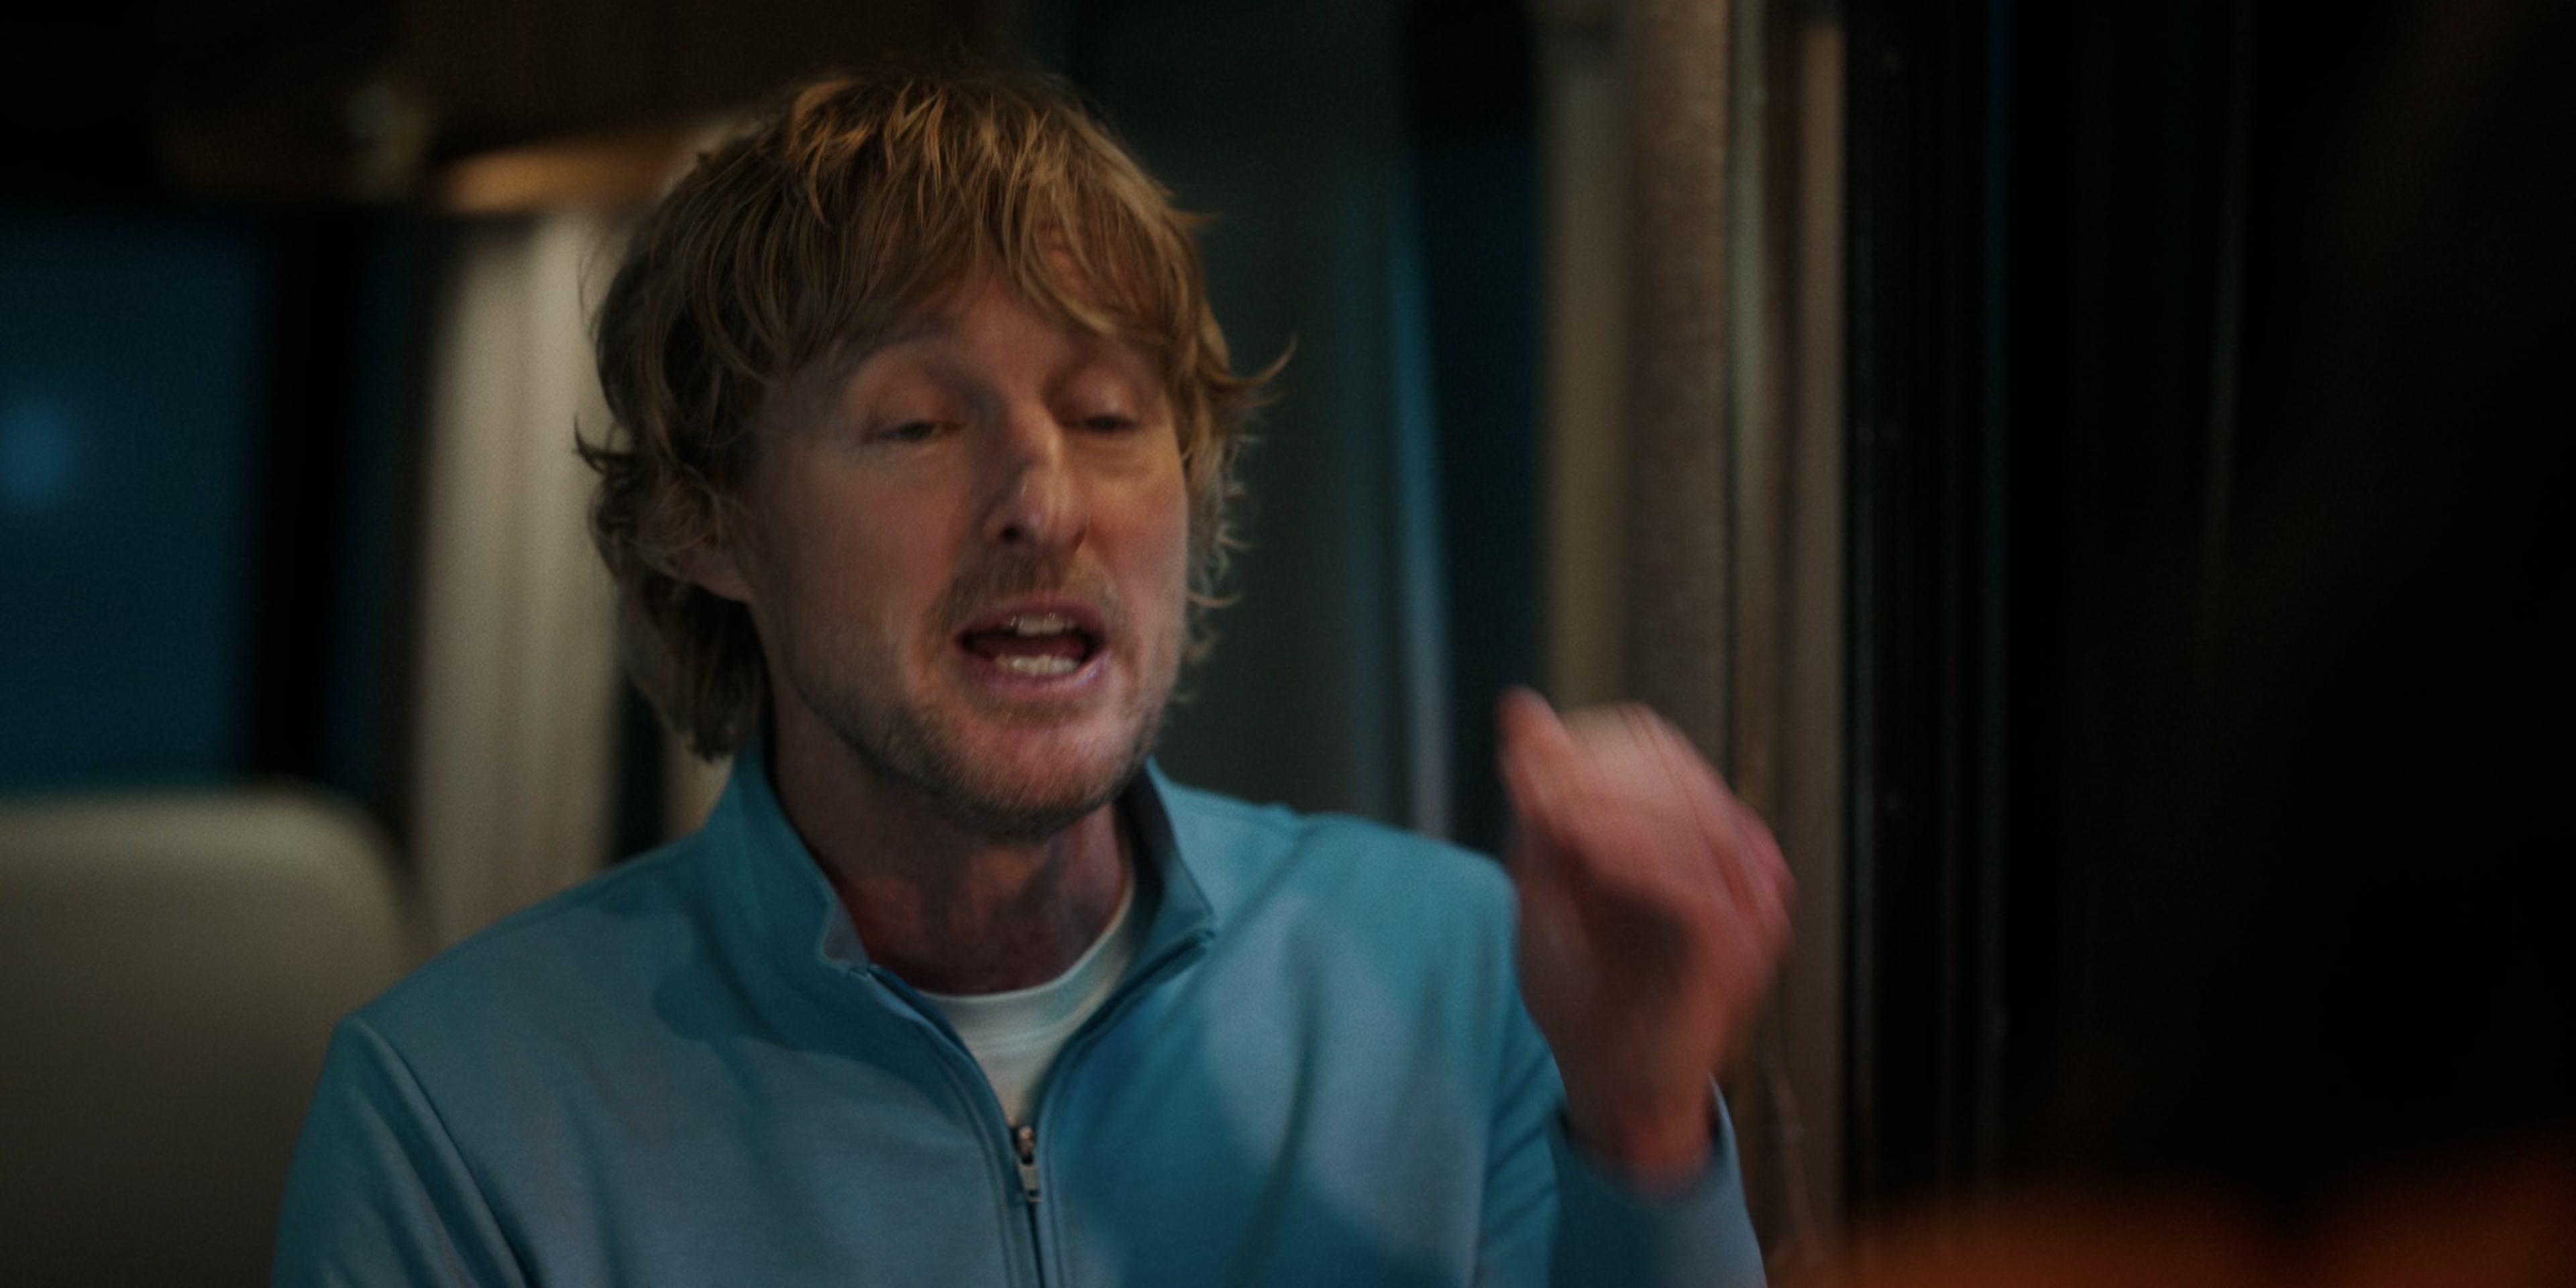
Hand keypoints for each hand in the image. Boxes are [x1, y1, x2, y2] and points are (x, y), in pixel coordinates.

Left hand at [1497, 687, 1792, 1183]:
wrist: (1610, 1086)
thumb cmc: (1580, 989)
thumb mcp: (1546, 881)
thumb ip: (1541, 799)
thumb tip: (1521, 706)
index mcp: (1697, 834)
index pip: (1656, 745)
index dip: (1589, 745)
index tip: (1527, 773)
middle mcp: (1735, 860)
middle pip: (1671, 770)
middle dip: (1595, 775)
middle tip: (1534, 803)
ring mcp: (1747, 904)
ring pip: (1687, 816)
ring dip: (1607, 811)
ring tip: (1551, 830)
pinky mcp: (1735, 949)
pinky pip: (1692, 883)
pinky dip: (1632, 859)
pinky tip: (1585, 860)